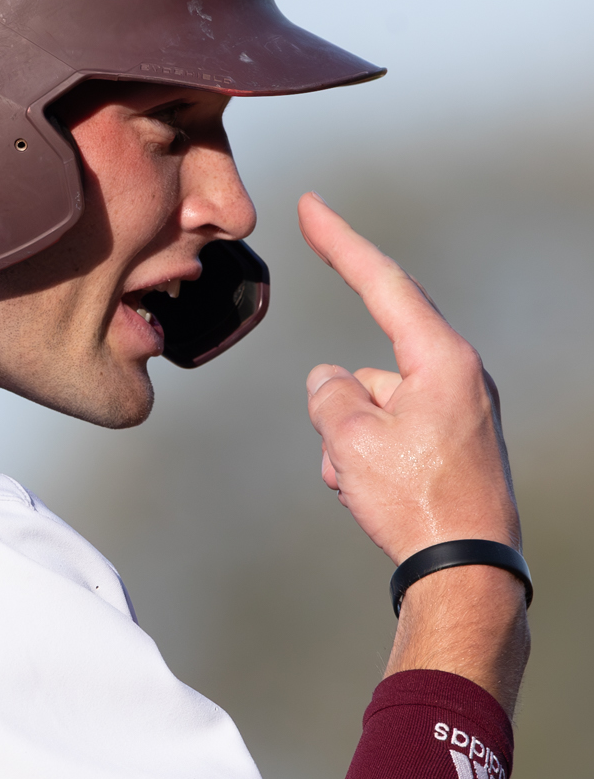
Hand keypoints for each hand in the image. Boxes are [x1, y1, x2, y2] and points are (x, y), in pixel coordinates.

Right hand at [298, 193, 527, 716]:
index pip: (382, 284)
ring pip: (371, 410)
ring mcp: (458, 413)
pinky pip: (390, 437)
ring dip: (350, 445)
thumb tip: (331, 383)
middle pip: (368, 371)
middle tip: (353, 463)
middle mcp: (458, 378)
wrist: (465, 570)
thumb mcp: (349, 441)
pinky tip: (379, 498)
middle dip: (342, 416)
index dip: (341, 244)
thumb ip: (328, 397)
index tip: (314, 209)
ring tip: (369, 489)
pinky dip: (370, 462)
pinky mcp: (453, 446)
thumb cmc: (418, 502)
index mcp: (441, 360)